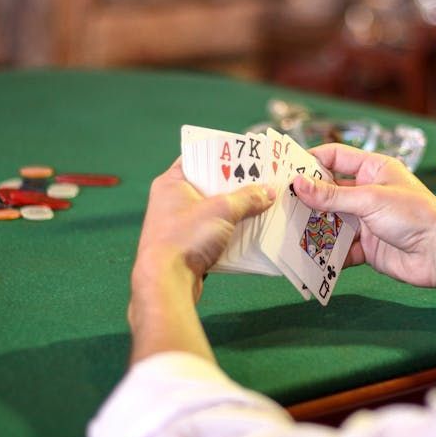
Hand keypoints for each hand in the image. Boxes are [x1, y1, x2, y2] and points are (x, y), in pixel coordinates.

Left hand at [132, 158, 273, 300]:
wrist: (166, 283)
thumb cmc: (186, 237)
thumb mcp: (222, 210)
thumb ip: (247, 198)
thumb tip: (269, 192)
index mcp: (171, 182)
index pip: (198, 157)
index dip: (222, 154)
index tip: (246, 153)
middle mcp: (172, 200)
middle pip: (209, 184)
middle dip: (236, 184)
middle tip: (263, 178)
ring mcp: (179, 224)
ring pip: (214, 210)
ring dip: (236, 209)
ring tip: (263, 202)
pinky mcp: (188, 245)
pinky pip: (214, 230)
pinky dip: (230, 229)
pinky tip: (252, 229)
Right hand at [292, 144, 435, 288]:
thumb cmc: (415, 215)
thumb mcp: (370, 199)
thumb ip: (332, 195)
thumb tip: (297, 184)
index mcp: (373, 169)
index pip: (335, 157)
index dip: (310, 160)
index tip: (284, 168)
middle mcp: (368, 192)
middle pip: (329, 192)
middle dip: (306, 198)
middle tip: (278, 203)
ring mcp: (366, 220)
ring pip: (331, 221)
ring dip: (313, 226)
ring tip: (286, 230)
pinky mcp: (366, 246)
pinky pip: (340, 249)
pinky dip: (326, 253)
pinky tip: (308, 255)